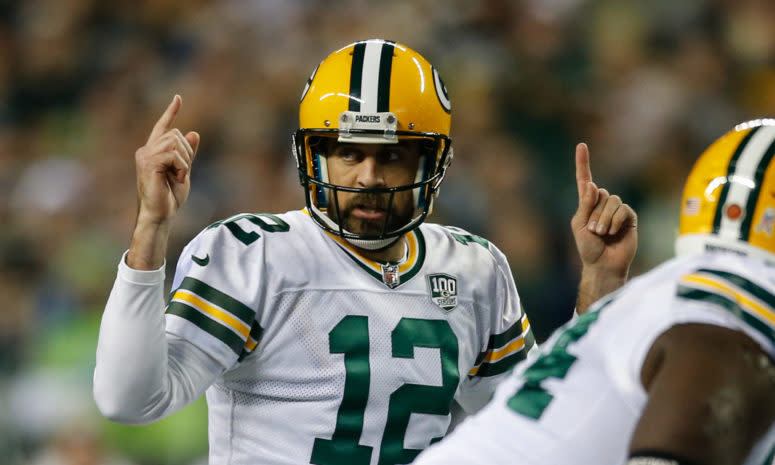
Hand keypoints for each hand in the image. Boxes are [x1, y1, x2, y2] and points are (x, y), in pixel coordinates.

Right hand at [135, 95, 199, 225]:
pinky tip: (177, 178)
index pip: (162, 127)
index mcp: (153, 151)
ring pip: (176, 143)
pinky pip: (174, 154)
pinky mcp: (148, 162)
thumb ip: (187, 154)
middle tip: (181, 173)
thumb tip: (193, 132)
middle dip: (187, 153)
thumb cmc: (169, 197)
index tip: (178, 98)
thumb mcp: (183, 172)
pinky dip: (182, 167)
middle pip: (176, 134)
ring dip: (185, 161)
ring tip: (178, 177)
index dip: (171, 112)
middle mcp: (146, 150)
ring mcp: (145, 155)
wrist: (160, 215)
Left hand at [571, 143, 636, 310]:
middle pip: (600, 193)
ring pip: (611, 201)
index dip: (583, 163)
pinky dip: (615, 221)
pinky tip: (613, 232)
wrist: (603, 264)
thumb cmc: (588, 247)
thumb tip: (592, 184)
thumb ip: (585, 205)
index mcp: (587, 203)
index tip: (581, 145)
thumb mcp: (579, 225)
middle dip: (594, 213)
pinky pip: (623, 209)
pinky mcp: (629, 217)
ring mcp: (616, 210)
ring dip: (604, 219)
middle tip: (593, 231)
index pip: (585, 179)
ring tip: (601, 234)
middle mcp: (602, 203)